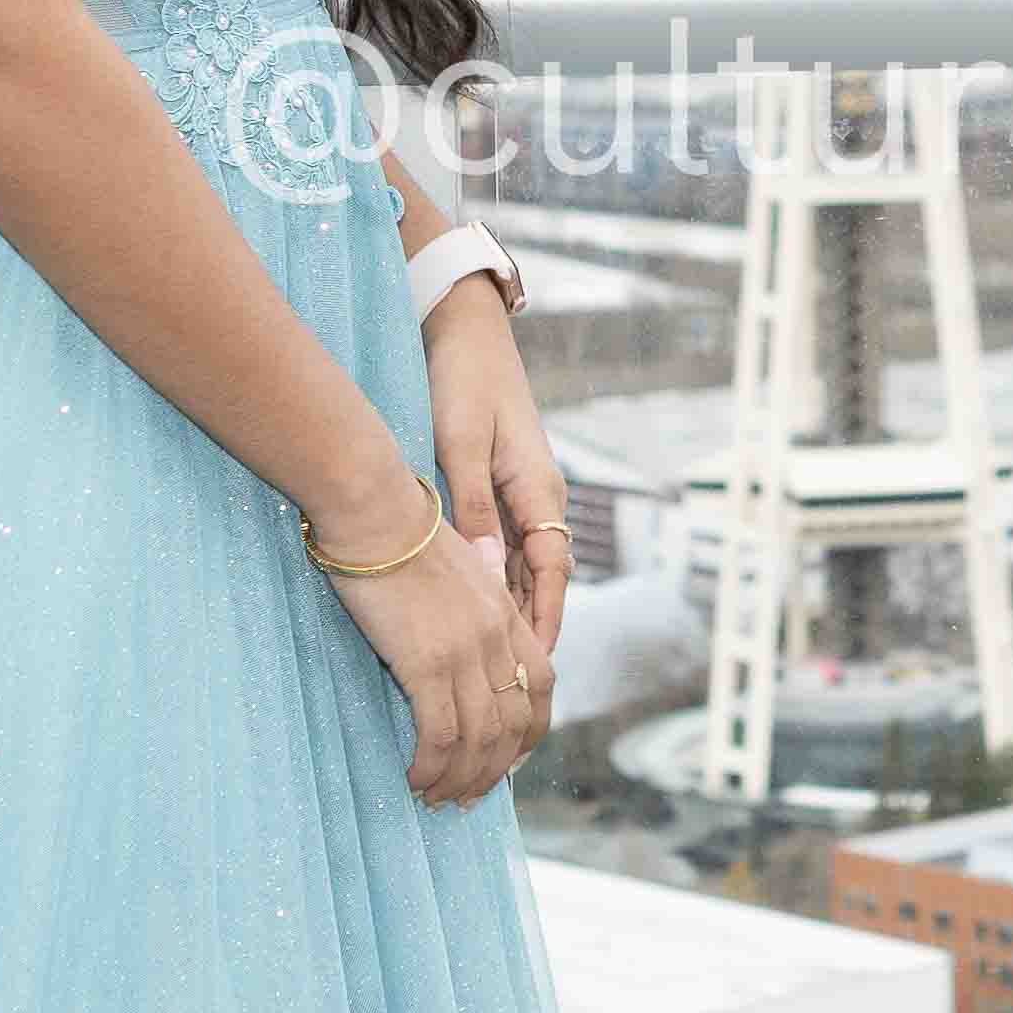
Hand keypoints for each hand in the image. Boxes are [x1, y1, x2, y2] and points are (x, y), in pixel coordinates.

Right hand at [308, 466, 545, 809]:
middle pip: (515, 725)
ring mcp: (467, 653)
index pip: (543, 686)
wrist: (375, 511)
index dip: (532, 731)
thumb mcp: (459, 565)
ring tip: (436, 798)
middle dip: (494, 770)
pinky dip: (431, 766)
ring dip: (460, 779)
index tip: (510, 759)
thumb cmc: (401, 532)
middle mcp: (498, 638)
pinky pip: (440, 735)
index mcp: (508, 614)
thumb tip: (466, 627)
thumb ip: (473, 600)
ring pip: (480, 740)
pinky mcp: (428, 663)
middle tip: (467, 797)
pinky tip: (414, 778)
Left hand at [424, 281, 569, 735]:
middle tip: (513, 684)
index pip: (552, 574)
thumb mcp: (461, 445)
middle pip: (544, 580)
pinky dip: (499, 583)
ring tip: (496, 664)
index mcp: (540, 490)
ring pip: (526, 568)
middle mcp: (541, 497)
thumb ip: (474, 511)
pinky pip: (508, 548)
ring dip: (515, 612)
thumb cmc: (461, 380)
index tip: (532, 669)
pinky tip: (478, 609)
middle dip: (532, 632)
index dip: (544, 623)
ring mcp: (524, 491)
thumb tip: (489, 576)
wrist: (462, 327)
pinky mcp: (503, 485)